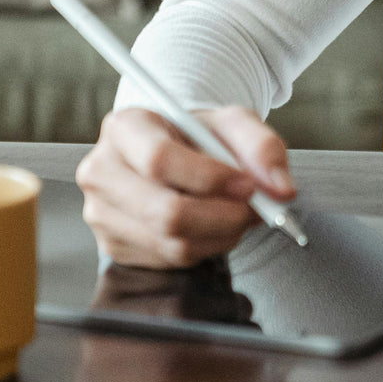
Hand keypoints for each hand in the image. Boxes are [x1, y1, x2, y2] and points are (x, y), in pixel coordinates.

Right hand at [76, 105, 296, 267]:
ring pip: (171, 241)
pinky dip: (207, 246)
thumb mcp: (234, 123)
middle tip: (256, 208)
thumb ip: (263, 146)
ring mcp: (102, 213)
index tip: (248, 184)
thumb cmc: (199, 134)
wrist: (176, 152)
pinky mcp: (113, 246)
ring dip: (221, 233)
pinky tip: (217, 225)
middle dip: (223, 216)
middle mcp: (102, 171)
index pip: (160, 159)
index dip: (210, 178)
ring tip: (241, 213)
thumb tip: (281, 189)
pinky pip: (169, 258)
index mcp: (124, 127)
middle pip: (164, 211)